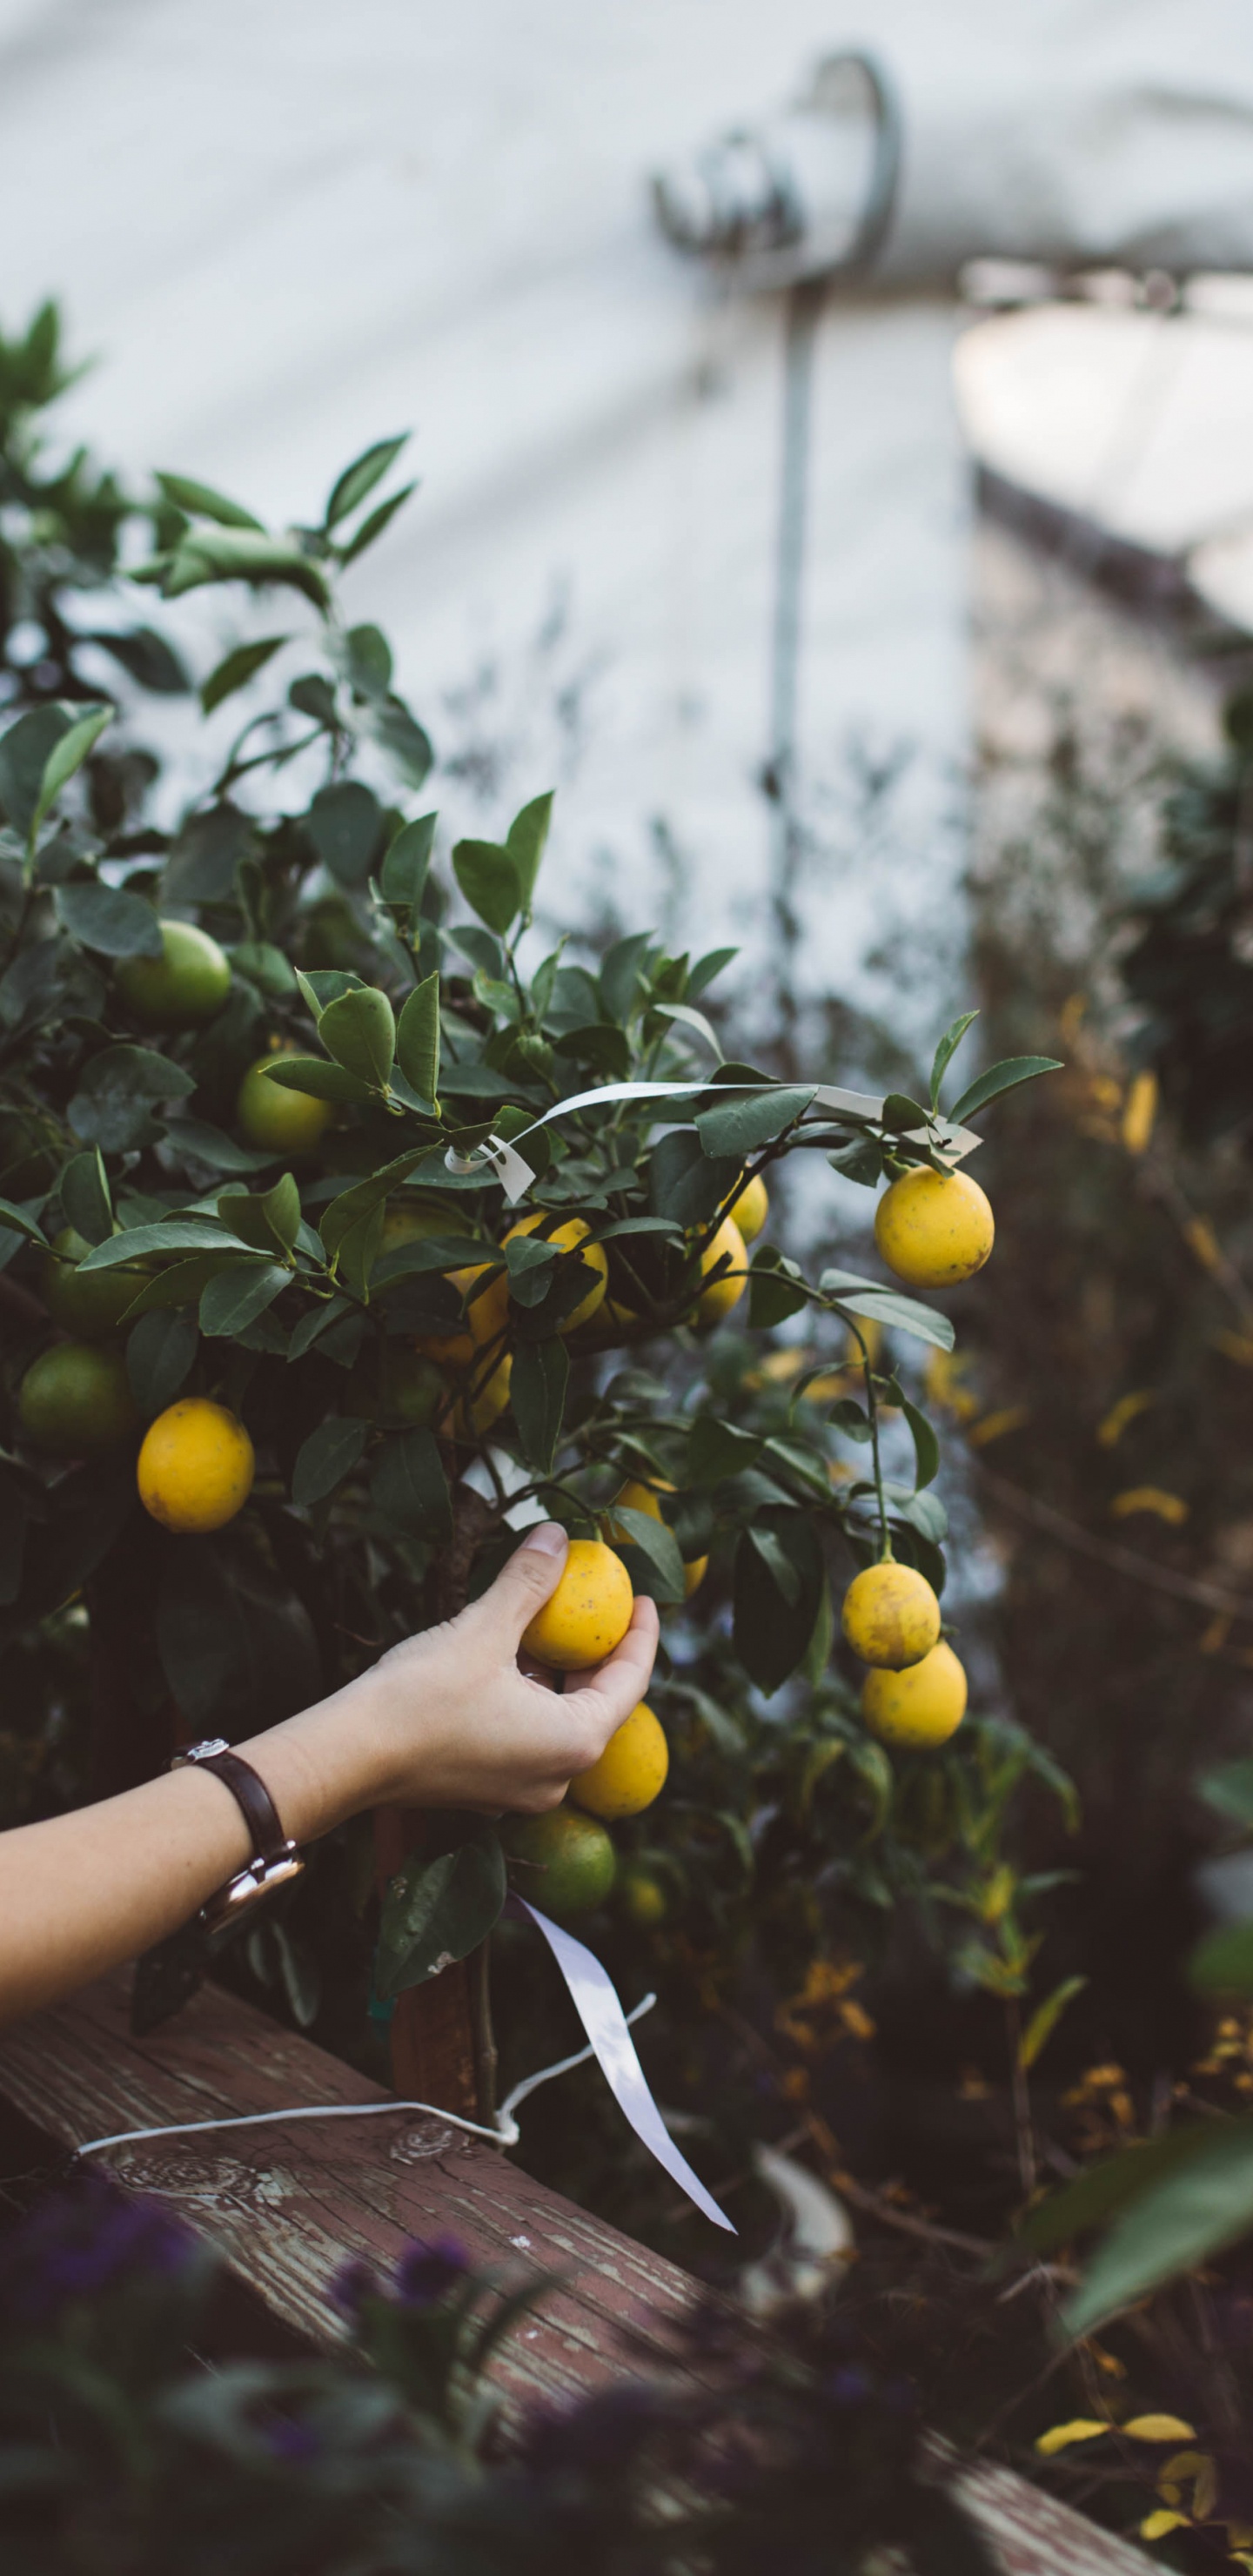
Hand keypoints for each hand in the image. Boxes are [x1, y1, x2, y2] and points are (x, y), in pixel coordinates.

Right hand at [369, 1523, 658, 1812]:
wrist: (348, 1755)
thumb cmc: (420, 1696)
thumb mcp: (483, 1628)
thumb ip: (529, 1582)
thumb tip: (557, 1536)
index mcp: (574, 1743)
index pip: (631, 1681)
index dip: (641, 1634)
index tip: (643, 1598)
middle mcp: (557, 1777)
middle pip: (598, 1704)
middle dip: (597, 1653)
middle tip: (596, 1606)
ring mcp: (521, 1791)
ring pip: (560, 1721)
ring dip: (558, 1675)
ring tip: (548, 1627)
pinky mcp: (487, 1790)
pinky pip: (527, 1737)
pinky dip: (529, 1699)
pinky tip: (508, 1662)